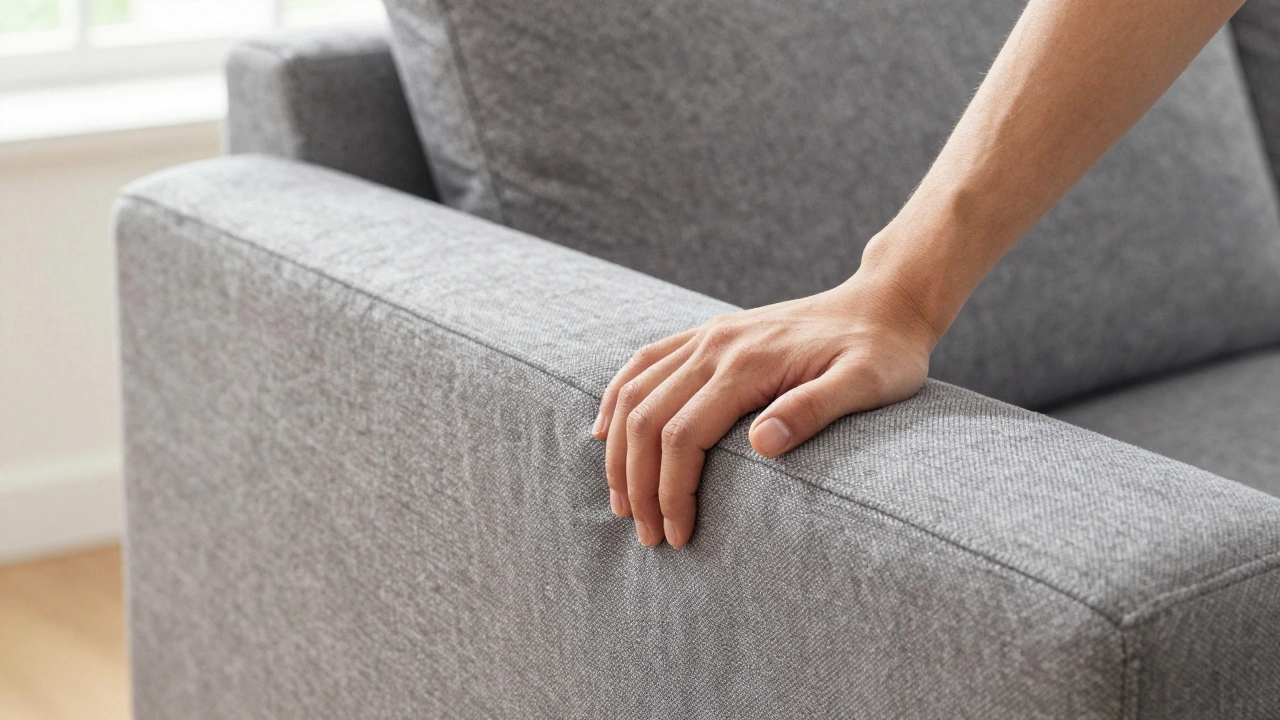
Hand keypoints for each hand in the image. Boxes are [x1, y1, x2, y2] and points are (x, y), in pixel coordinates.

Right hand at [591, 271, 938, 547]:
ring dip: (619, 451)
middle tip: (646, 535)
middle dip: (638, 483)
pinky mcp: (708, 334)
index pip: (684, 436)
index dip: (672, 492)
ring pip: (635, 393)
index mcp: (748, 363)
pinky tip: (606, 432)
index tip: (679, 536)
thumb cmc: (882, 353)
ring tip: (622, 502)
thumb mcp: (866, 383)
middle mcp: (716, 345)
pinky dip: (617, 399)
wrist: (883, 303)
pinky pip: (644, 364)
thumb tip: (760, 446)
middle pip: (647, 419)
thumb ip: (813, 410)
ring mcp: (707, 336)